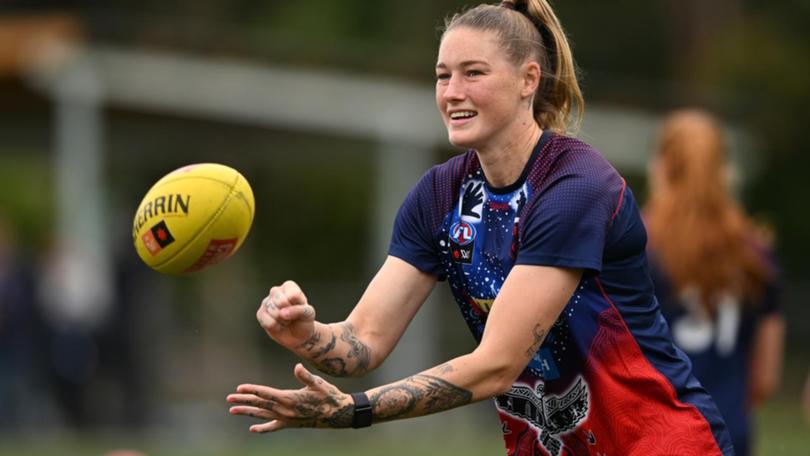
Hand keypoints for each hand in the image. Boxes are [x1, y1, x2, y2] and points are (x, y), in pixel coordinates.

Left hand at [227, 363, 353, 431]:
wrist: (337, 414)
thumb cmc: (328, 395)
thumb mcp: (319, 383)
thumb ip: (306, 376)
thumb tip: (297, 367)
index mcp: (290, 399)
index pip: (266, 394)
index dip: (252, 390)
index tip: (239, 388)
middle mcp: (285, 411)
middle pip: (260, 405)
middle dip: (244, 401)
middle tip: (229, 399)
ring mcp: (287, 419)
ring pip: (263, 415)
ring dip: (247, 412)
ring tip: (233, 410)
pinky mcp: (290, 423)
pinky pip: (273, 427)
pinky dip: (263, 427)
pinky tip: (252, 429)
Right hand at [258, 281, 316, 349]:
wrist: (297, 335)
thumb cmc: (304, 320)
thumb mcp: (308, 313)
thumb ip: (299, 309)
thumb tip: (281, 313)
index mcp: (289, 286)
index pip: (293, 295)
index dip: (298, 307)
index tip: (301, 309)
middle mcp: (276, 291)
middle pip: (281, 302)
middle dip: (289, 313)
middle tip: (292, 316)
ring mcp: (266, 302)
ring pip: (274, 312)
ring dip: (283, 321)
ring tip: (286, 320)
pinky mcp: (260, 314)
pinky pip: (268, 322)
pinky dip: (276, 327)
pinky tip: (279, 325)